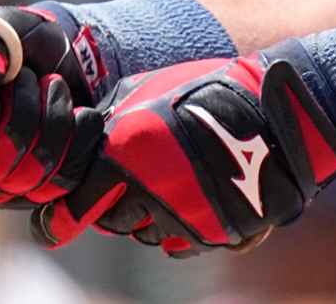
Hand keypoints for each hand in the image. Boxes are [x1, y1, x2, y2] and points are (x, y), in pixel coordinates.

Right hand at [0, 3, 113, 207]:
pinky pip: (62, 184)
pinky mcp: (34, 192)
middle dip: (20, 115)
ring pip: (27, 178)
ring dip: (51, 121)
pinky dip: (78, 140)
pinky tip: (79, 113)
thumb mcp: (0, 31)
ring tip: (53, 85)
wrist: (68, 58)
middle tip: (28, 78)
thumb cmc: (21, 42)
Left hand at [35, 50, 335, 256]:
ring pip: (146, 235)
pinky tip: (192, 198)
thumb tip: (87, 142)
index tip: (59, 220)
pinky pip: (181, 244)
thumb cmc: (206, 91)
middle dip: (113, 207)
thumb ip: (111, 122)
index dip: (65, 215)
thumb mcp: (147, 91)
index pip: (76, 207)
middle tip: (127, 186)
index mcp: (124, 156)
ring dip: (148, 217)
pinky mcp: (215, 234)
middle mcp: (150, 194)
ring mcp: (185, 218)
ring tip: (170, 183)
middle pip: (112, 224)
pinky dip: (180, 227)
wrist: (277, 113)